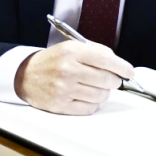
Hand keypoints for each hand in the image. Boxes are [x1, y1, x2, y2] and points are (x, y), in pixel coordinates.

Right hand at [14, 40, 134, 114]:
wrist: (26, 75)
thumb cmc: (53, 60)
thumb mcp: (71, 47)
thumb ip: (96, 51)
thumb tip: (118, 64)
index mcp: (72, 52)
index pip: (106, 60)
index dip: (122, 67)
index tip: (129, 72)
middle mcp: (68, 70)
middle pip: (106, 79)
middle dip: (115, 81)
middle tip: (114, 80)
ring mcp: (64, 89)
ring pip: (100, 96)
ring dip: (104, 92)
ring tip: (96, 87)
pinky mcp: (61, 105)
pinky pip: (89, 108)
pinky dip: (93, 103)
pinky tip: (87, 95)